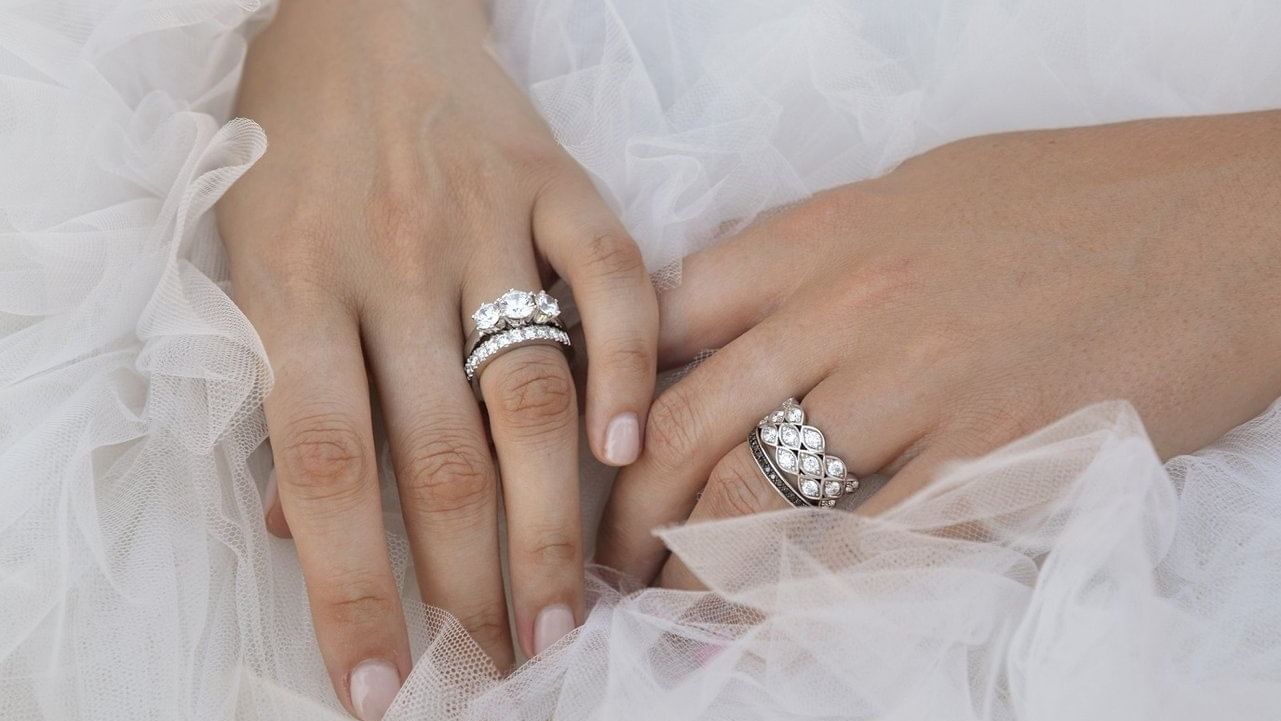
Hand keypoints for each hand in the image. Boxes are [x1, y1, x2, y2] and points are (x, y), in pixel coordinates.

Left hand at [218, 1, 656, 716]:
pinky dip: (625, 367)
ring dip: (554, 518)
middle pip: (439, 454)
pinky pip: (608, 280)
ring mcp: (481, 217)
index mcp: (290, 284)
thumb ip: (278, 390)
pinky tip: (631, 453)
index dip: (351, 592)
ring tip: (568, 612)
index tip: (380, 689)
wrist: (361, 10)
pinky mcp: (556, 179)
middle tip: (504, 667)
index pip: (325, 469)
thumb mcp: (249, 257)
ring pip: (526, 389)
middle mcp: (388, 259)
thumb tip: (299, 536)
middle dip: (473, 583)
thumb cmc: (294, 149)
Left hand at [595, 111, 1280, 589]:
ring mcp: (920, 388)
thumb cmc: (1080, 200)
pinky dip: (810, 600)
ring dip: (698, 568)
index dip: (612, 391)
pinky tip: (772, 632)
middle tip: (609, 560)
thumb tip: (746, 322)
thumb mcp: (921, 193)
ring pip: (759, 497)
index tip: (598, 448)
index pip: (666, 314)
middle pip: (687, 422)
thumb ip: (822, 256)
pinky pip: (871, 549)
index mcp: (823, 235)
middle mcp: (850, 309)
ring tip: (672, 608)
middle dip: (629, 507)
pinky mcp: (993, 460)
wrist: (1232, 225)